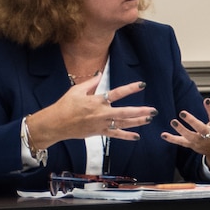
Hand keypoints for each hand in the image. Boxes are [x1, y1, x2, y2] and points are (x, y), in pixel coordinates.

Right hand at [29, 76, 153, 149]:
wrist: (55, 124)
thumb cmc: (64, 105)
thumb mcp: (76, 90)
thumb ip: (90, 83)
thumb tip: (100, 74)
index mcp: (96, 100)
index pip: (117, 93)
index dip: (130, 89)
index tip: (142, 85)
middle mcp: (101, 113)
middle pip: (125, 112)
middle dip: (140, 111)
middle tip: (153, 110)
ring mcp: (101, 124)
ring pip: (123, 123)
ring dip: (137, 122)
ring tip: (149, 119)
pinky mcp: (99, 132)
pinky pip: (115, 135)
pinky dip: (126, 136)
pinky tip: (137, 136)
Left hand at [162, 80, 209, 174]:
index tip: (206, 100)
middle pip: (201, 128)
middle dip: (192, 121)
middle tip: (182, 113)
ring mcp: (201, 141)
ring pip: (190, 136)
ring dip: (181, 130)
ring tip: (173, 122)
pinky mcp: (193, 145)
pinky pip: (182, 142)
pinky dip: (172, 139)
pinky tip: (164, 135)